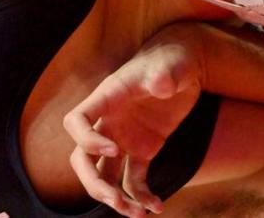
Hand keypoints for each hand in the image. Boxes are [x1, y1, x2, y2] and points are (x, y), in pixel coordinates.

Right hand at [63, 39, 202, 216]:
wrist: (187, 68)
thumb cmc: (174, 60)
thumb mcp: (173, 64)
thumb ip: (165, 74)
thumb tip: (161, 84)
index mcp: (108, 98)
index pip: (76, 121)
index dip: (87, 140)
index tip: (114, 151)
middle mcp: (109, 122)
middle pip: (83, 159)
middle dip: (94, 183)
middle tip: (116, 199)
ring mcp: (124, 138)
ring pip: (105, 175)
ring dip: (115, 198)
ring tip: (137, 214)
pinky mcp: (143, 150)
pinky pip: (134, 179)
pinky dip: (142, 196)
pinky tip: (156, 208)